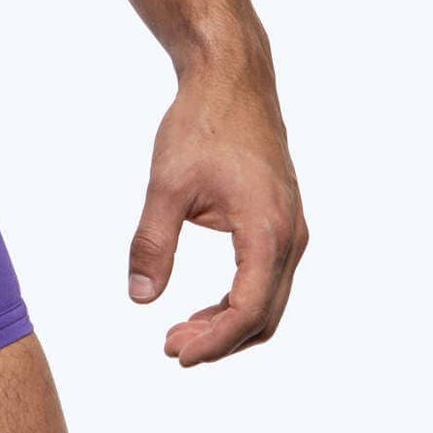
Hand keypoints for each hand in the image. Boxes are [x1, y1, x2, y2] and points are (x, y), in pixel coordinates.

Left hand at [128, 60, 308, 364]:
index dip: (214, 341)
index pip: (248, 310)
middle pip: (265, 316)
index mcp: (268, 229)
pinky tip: (205, 308)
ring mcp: (293, 229)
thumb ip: (152, 243)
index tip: (175, 353)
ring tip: (182, 333)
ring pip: (271, 300)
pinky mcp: (285, 221)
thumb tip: (140, 298)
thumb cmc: (201, 124)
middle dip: (219, 341)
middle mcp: (291, 235)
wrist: (232, 79)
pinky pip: (270, 278)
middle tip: (171, 348)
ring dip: (230, 325)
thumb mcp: (166, 184)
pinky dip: (241, 302)